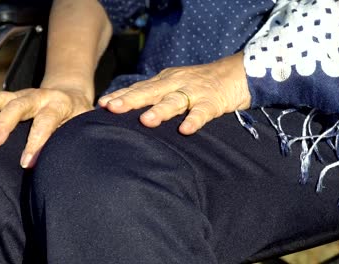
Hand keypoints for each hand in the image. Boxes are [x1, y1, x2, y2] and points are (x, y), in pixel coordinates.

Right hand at [0, 87, 93, 167]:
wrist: (70, 94)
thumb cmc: (77, 117)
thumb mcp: (83, 125)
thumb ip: (74, 139)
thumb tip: (67, 165)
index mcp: (59, 104)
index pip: (47, 121)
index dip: (37, 141)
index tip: (26, 162)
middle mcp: (39, 96)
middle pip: (19, 105)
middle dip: (4, 123)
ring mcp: (21, 94)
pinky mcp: (9, 96)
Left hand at [98, 52, 250, 134]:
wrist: (237, 72)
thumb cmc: (199, 83)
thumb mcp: (174, 85)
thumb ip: (155, 96)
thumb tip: (128, 112)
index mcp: (164, 81)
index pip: (138, 88)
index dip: (120, 95)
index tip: (102, 104)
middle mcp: (175, 83)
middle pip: (150, 92)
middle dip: (131, 100)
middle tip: (113, 108)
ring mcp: (195, 91)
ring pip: (175, 101)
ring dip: (160, 111)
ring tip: (145, 121)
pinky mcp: (213, 101)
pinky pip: (203, 112)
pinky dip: (194, 120)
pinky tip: (185, 130)